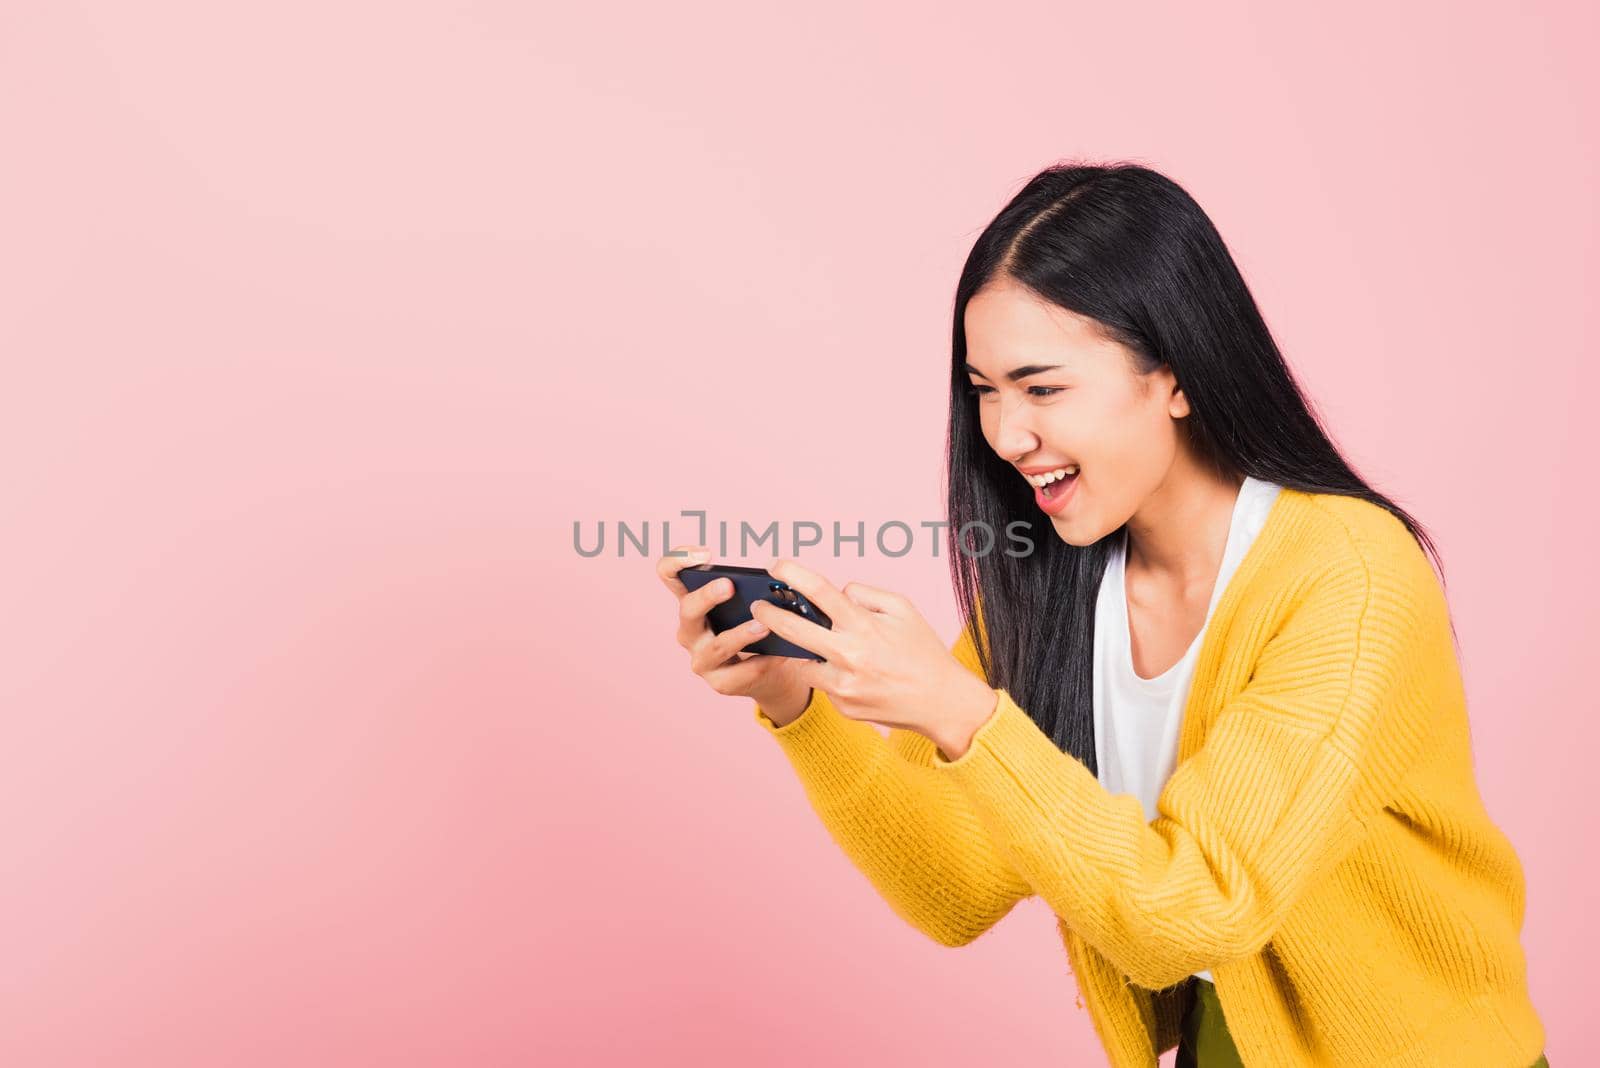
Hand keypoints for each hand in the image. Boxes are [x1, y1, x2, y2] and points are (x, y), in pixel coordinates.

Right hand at [656, 544, 813, 724]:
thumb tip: (773, 581)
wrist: (772, 671)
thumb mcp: (753, 605)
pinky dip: (761, 662)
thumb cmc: (757, 628)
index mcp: (693, 604)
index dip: (677, 560)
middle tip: (729, 586)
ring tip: (763, 626)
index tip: (704, 554)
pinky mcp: (720, 683)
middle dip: (707, 596)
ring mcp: (701, 659)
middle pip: (687, 609)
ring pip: (717, 645)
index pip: (668, 575)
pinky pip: (740, 672)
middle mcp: (690, 631)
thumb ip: (754, 591)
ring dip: (740, 634)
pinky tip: (778, 655)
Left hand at [749, 558, 999, 755]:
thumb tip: (836, 594)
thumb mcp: (903, 609)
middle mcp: (848, 655)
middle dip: (768, 615)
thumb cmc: (923, 651)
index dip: (792, 573)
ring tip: (822, 647)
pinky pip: (823, 682)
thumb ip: (865, 594)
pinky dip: (831, 674)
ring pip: (805, 660)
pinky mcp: (842, 705)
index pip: (820, 591)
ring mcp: (842, 684)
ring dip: (807, 651)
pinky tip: (856, 676)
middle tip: (757, 607)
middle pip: (793, 629)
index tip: (775, 565)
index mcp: (863, 625)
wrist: (941, 702)